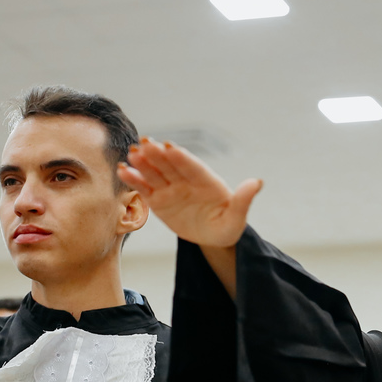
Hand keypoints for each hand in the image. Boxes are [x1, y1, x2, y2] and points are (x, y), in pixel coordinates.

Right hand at [118, 139, 261, 247]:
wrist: (213, 238)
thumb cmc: (228, 226)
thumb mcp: (237, 217)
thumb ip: (244, 200)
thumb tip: (258, 182)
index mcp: (208, 182)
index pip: (194, 168)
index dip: (183, 158)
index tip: (171, 147)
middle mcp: (187, 182)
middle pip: (172, 166)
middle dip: (159, 154)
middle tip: (146, 142)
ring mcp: (172, 189)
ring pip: (156, 174)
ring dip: (143, 164)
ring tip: (132, 153)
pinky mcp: (159, 200)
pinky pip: (145, 189)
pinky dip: (134, 180)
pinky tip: (123, 171)